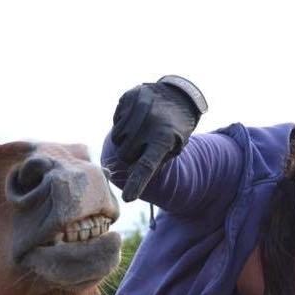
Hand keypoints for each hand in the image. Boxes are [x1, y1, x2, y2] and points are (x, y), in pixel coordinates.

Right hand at [110, 75, 206, 201]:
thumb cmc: (174, 130)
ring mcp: (139, 107)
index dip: (136, 183)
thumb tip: (132, 177)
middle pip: (125, 154)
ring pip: (116, 138)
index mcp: (165, 139)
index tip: (128, 198)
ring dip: (125, 140)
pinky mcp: (129, 96)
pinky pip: (115, 121)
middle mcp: (151, 123)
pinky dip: (122, 123)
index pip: (147, 166)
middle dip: (130, 155)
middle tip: (143, 146)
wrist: (178, 96)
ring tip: (140, 132)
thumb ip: (154, 163)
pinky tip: (136, 119)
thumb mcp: (174, 148)